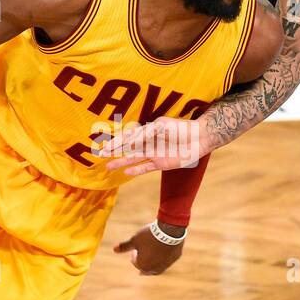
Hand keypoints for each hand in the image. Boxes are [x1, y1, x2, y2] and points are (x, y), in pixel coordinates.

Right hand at [96, 116, 212, 175]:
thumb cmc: (180, 128)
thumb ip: (146, 133)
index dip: (116, 142)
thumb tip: (131, 139)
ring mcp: (153, 154)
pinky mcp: (161, 164)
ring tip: (108, 166)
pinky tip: (126, 173)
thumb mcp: (162, 126)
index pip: (128, 137)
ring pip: (133, 159)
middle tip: (100, 155)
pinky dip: (136, 170)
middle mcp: (148, 143)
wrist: (198, 138)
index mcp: (147, 131)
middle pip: (127, 148)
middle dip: (114, 151)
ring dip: (121, 162)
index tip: (105, 146)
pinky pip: (145, 168)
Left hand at [114, 222, 184, 274]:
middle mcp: (155, 268)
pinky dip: (164, 258)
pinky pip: (168, 261)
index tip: (134, 250)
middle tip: (141, 263)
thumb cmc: (149, 235)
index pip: (137, 264)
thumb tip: (114, 249)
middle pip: (148, 270)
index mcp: (144, 265)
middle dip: (144, 265)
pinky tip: (164, 253)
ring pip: (159, 267)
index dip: (134, 257)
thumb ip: (125, 246)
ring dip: (154, 264)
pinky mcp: (175, 258)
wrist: (169, 230)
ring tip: (152, 260)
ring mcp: (167, 264)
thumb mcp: (134, 240)